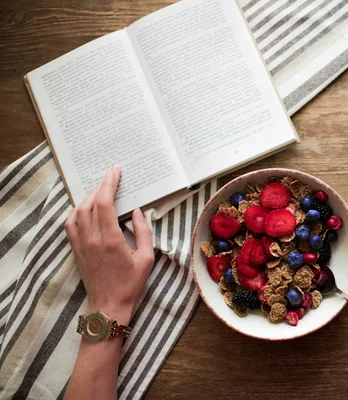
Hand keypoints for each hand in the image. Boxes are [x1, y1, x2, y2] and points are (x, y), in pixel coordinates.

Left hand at [64, 165, 154, 323]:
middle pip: (90, 203)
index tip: (116, 171)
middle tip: (112, 176)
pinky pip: (70, 223)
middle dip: (100, 186)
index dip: (109, 184)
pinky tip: (85, 207)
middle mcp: (91, 239)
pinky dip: (77, 210)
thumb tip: (139, 211)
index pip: (104, 203)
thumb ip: (143, 232)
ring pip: (78, 211)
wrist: (108, 305)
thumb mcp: (147, 258)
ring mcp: (81, 244)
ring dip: (88, 196)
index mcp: (110, 239)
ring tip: (101, 189)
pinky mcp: (76, 249)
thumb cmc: (130, 284)